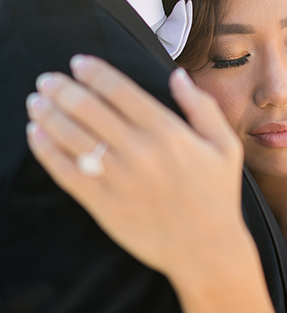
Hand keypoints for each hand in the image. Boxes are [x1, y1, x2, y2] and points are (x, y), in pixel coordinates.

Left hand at [25, 55, 250, 286]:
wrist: (206, 249)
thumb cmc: (217, 196)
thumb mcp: (224, 146)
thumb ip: (201, 107)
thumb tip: (176, 75)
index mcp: (168, 132)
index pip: (119, 90)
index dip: (93, 72)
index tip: (78, 63)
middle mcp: (139, 151)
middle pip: (87, 107)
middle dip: (61, 88)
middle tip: (49, 80)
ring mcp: (118, 178)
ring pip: (70, 135)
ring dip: (47, 112)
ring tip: (37, 102)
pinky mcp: (102, 203)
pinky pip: (64, 170)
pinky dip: (45, 148)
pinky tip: (36, 134)